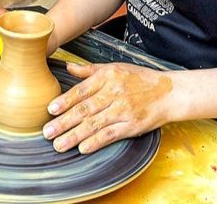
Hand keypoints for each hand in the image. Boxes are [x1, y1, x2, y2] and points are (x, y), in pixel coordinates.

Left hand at [42, 62, 174, 153]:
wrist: (169, 93)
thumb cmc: (140, 79)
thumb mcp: (116, 68)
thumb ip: (90, 70)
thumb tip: (69, 67)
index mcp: (108, 77)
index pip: (81, 91)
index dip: (65, 101)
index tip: (50, 110)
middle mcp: (114, 93)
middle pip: (84, 110)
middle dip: (63, 122)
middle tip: (47, 132)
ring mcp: (123, 111)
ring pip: (94, 124)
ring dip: (74, 136)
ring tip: (58, 144)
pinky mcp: (132, 126)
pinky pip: (111, 135)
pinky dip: (96, 142)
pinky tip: (82, 148)